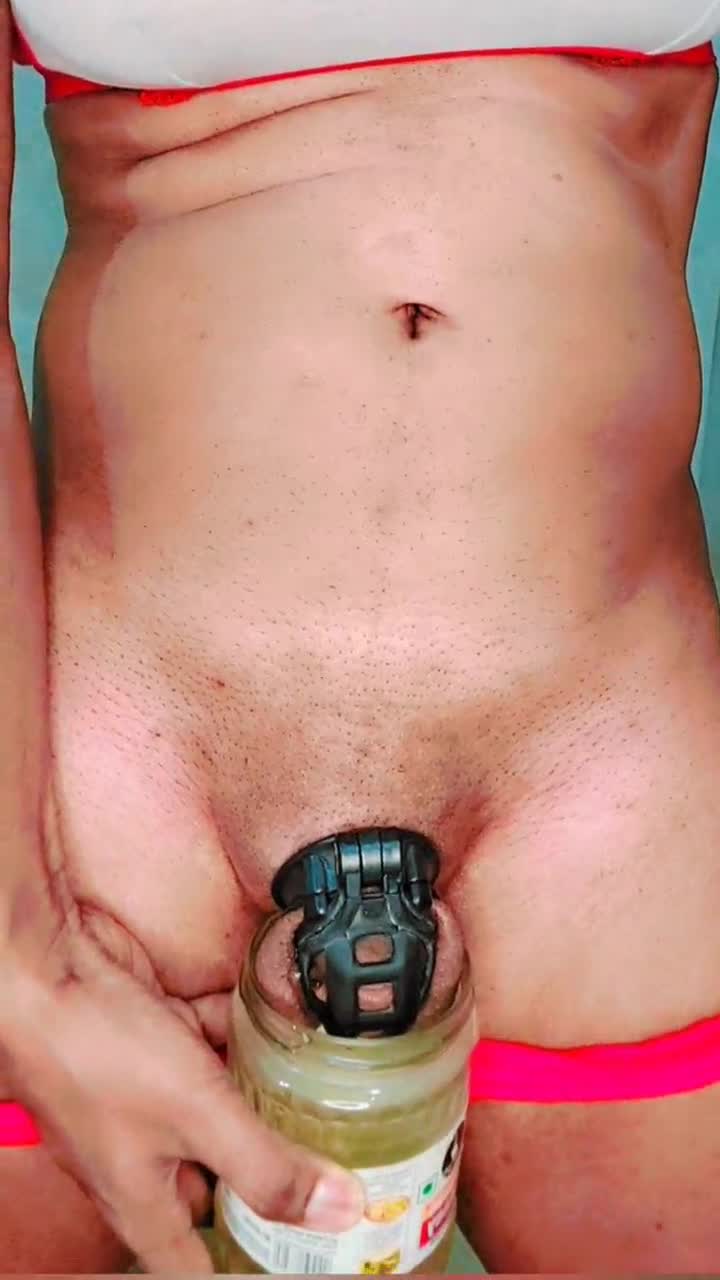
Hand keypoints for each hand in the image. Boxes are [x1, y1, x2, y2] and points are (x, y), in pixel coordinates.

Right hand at [1, 932, 363, 1273]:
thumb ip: (267, 1166)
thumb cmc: (94, 1053)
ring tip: (320, 1089)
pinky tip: (275, 1018)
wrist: (43, 968)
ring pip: (216, 1107)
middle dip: (270, 1170)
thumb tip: (341, 1214)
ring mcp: (145, 1094)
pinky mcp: (150, 1039)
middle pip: (216, 1181)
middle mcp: (142, 1154)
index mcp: (143, 1200)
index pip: (198, 1266)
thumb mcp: (195, 1117)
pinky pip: (204, 1046)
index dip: (245, 1268)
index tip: (301, 1261)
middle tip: (335, 1165)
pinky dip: (236, 1034)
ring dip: (259, 1093)